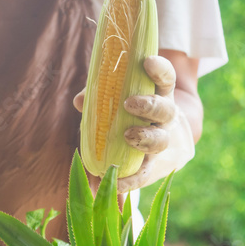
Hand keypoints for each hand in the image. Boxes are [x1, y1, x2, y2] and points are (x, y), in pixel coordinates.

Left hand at [73, 55, 194, 192]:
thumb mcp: (119, 97)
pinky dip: (131, 181)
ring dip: (145, 138)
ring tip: (127, 136)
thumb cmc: (131, 112)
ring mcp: (162, 142)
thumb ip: (99, 95)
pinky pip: (144, 175)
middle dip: (149, 106)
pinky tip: (117, 184)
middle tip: (130, 103)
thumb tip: (79, 100)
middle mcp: (165, 118)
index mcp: (159, 95)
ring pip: (160, 140)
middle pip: (165, 110)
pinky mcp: (154, 167)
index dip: (159, 69)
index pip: (165, 79)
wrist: (160, 140)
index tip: (147, 61)